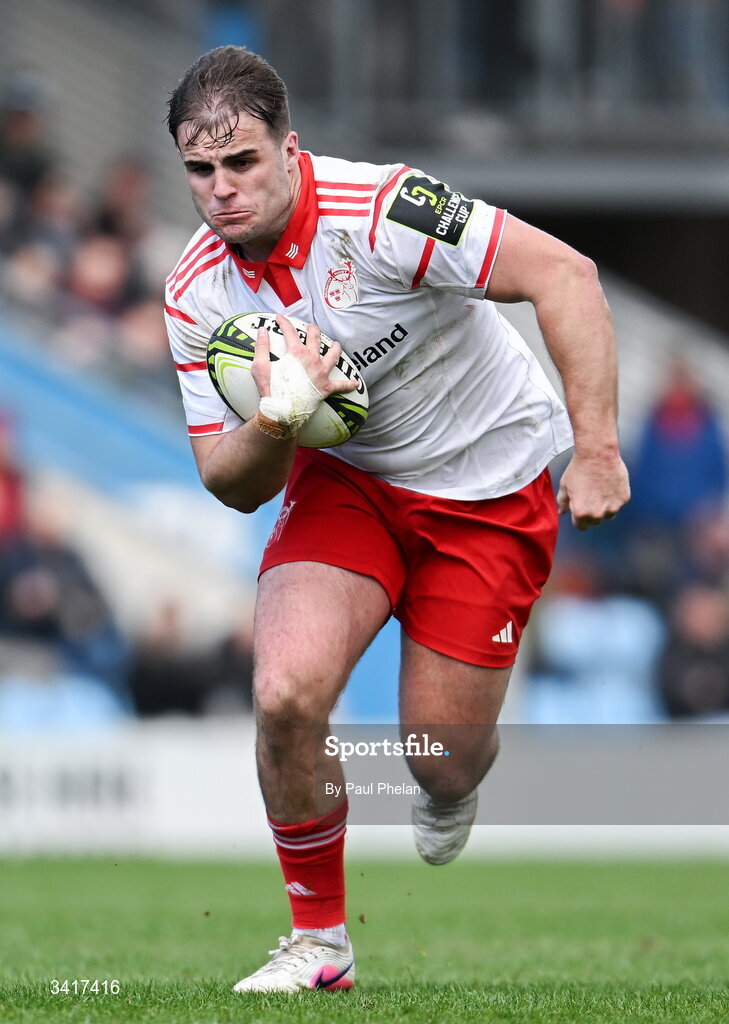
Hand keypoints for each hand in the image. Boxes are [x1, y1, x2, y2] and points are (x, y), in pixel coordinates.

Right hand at [253, 315, 357, 433]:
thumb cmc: (270, 389)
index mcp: (296, 353)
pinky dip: (349, 384)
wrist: (282, 410)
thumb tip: (262, 330)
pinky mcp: (326, 387)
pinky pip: (341, 385)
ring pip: (333, 356)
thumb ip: (261, 346)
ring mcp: (321, 373)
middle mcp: (312, 359)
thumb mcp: (260, 366)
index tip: (280, 318)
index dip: (284, 322)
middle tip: (310, 327)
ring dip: (335, 348)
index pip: (290, 332)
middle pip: (315, 338)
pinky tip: (355, 383)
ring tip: (336, 345)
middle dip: (312, 330)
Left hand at [556, 450, 630, 530]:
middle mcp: (597, 514)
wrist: (597, 454)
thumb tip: (562, 512)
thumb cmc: (579, 468)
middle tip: (591, 496)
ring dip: (605, 507)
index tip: (581, 510)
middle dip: (592, 512)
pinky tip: (609, 485)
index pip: (581, 526)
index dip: (579, 519)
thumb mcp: (565, 486)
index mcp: (581, 513)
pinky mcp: (624, 499)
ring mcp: (613, 507)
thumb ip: (563, 502)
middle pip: (595, 521)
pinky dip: (615, 498)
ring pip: (609, 514)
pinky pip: (619, 504)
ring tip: (600, 490)